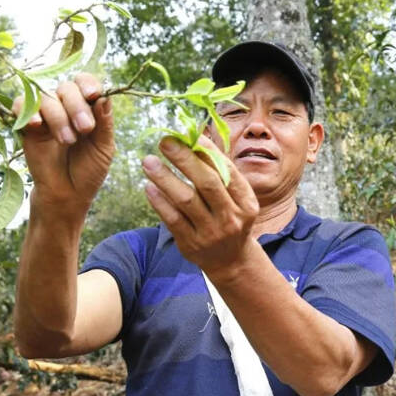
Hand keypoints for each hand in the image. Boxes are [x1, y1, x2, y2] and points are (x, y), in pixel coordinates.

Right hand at [12, 73, 114, 213]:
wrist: (67, 195)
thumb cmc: (88, 171)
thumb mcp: (104, 148)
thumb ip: (105, 123)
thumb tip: (104, 97)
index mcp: (88, 108)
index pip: (86, 82)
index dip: (88, 84)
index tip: (93, 95)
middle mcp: (66, 107)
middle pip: (67, 88)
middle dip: (76, 106)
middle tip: (85, 129)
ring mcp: (46, 115)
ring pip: (46, 97)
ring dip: (58, 117)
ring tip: (67, 141)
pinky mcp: (27, 126)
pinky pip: (20, 105)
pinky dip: (27, 111)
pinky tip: (36, 125)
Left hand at [141, 135, 258, 273]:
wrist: (231, 260)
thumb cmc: (230, 218)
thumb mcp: (236, 198)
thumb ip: (220, 172)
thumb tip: (195, 139)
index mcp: (246, 202)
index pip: (226, 172)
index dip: (207, 152)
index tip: (188, 135)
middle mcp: (231, 217)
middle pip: (206, 183)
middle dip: (184, 159)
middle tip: (165, 142)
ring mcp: (211, 233)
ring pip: (186, 201)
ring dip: (165, 178)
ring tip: (149, 161)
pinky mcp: (191, 244)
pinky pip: (172, 219)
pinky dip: (159, 202)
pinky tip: (149, 186)